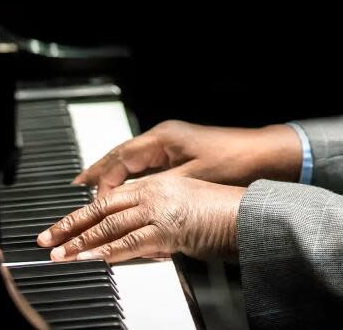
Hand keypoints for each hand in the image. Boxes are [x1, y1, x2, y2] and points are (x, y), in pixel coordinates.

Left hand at [37, 173, 245, 262]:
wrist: (248, 213)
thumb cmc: (224, 213)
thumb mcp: (185, 209)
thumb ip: (159, 222)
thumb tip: (138, 241)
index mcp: (159, 184)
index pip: (112, 197)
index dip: (85, 210)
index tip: (66, 223)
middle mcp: (156, 191)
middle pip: (104, 207)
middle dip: (72, 224)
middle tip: (49, 237)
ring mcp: (161, 209)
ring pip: (111, 225)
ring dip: (82, 242)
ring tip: (61, 254)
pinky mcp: (168, 228)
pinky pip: (131, 242)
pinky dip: (108, 251)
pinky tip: (92, 258)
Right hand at [74, 119, 301, 195]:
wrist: (265, 156)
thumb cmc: (234, 163)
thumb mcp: (191, 181)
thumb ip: (159, 191)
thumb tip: (133, 203)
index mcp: (163, 140)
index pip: (120, 160)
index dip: (103, 181)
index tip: (92, 202)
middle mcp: (164, 139)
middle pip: (121, 156)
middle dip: (98, 172)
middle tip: (77, 187)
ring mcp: (172, 145)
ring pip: (132, 160)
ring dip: (113, 174)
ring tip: (91, 188)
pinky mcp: (181, 154)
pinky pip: (146, 165)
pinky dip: (131, 176)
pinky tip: (125, 188)